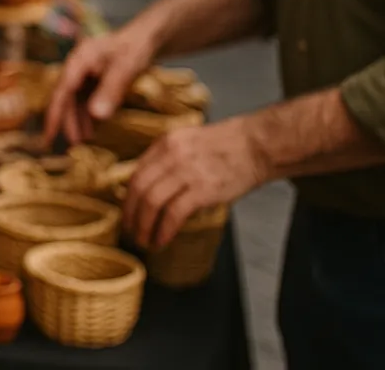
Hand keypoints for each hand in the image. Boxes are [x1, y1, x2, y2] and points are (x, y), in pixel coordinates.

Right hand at [42, 23, 159, 148]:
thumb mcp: (125, 68)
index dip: (54, 116)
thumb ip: (111, 90)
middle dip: (68, 122)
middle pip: (66, 99)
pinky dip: (88, 116)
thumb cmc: (136, 47)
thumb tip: (96, 116)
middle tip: (73, 146)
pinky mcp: (95, 79)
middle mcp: (77, 68)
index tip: (49, 137)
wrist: (149, 37)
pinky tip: (93, 129)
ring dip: (78, 121)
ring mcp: (85, 74)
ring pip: (76, 101)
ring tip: (83, 142)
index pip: (61, 92)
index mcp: (78, 62)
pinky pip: (87, 100)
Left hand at [121, 119, 265, 248]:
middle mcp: (171, 155)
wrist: (257, 145)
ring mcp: (187, 172)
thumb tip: (149, 188)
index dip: (128, 197)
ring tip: (144, 240)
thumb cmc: (226, 147)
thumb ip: (168, 160)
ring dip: (144, 226)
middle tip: (129, 231)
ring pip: (151, 202)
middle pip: (138, 188)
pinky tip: (162, 240)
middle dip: (130, 214)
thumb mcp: (188, 143)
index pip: (136, 173)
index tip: (127, 213)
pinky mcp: (203, 189)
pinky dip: (164, 230)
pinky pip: (174, 214)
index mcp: (165, 143)